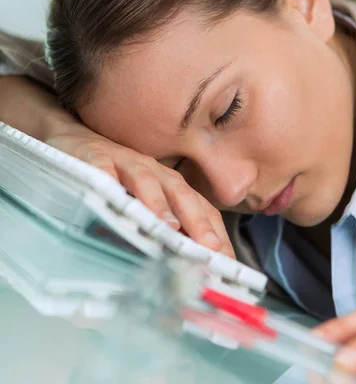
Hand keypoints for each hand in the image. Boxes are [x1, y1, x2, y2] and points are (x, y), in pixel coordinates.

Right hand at [45, 114, 234, 258]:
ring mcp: (125, 164)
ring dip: (159, 203)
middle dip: (199, 222)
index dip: (218, 235)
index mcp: (171, 187)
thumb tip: (186, 268)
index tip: (228, 263)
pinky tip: (113, 199)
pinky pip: (102, 170)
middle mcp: (155, 174)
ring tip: (170, 228)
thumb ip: (165, 230)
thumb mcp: (144, 203)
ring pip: (146, 181)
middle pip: (182, 195)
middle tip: (211, 248)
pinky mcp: (94, 159)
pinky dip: (109, 182)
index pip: (202, 210)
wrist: (75, 141)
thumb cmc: (117, 180)